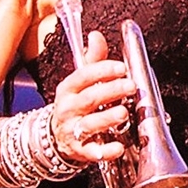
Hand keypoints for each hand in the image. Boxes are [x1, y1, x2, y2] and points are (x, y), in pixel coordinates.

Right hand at [52, 30, 135, 162]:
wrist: (57, 136)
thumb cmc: (75, 104)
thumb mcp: (80, 82)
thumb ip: (92, 60)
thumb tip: (96, 35)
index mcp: (69, 89)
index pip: (83, 76)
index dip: (102, 70)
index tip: (121, 67)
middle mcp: (69, 109)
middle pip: (89, 98)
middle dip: (110, 91)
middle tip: (130, 86)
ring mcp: (73, 130)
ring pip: (90, 124)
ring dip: (107, 118)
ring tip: (124, 112)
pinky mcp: (80, 150)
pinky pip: (92, 152)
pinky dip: (106, 151)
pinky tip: (119, 146)